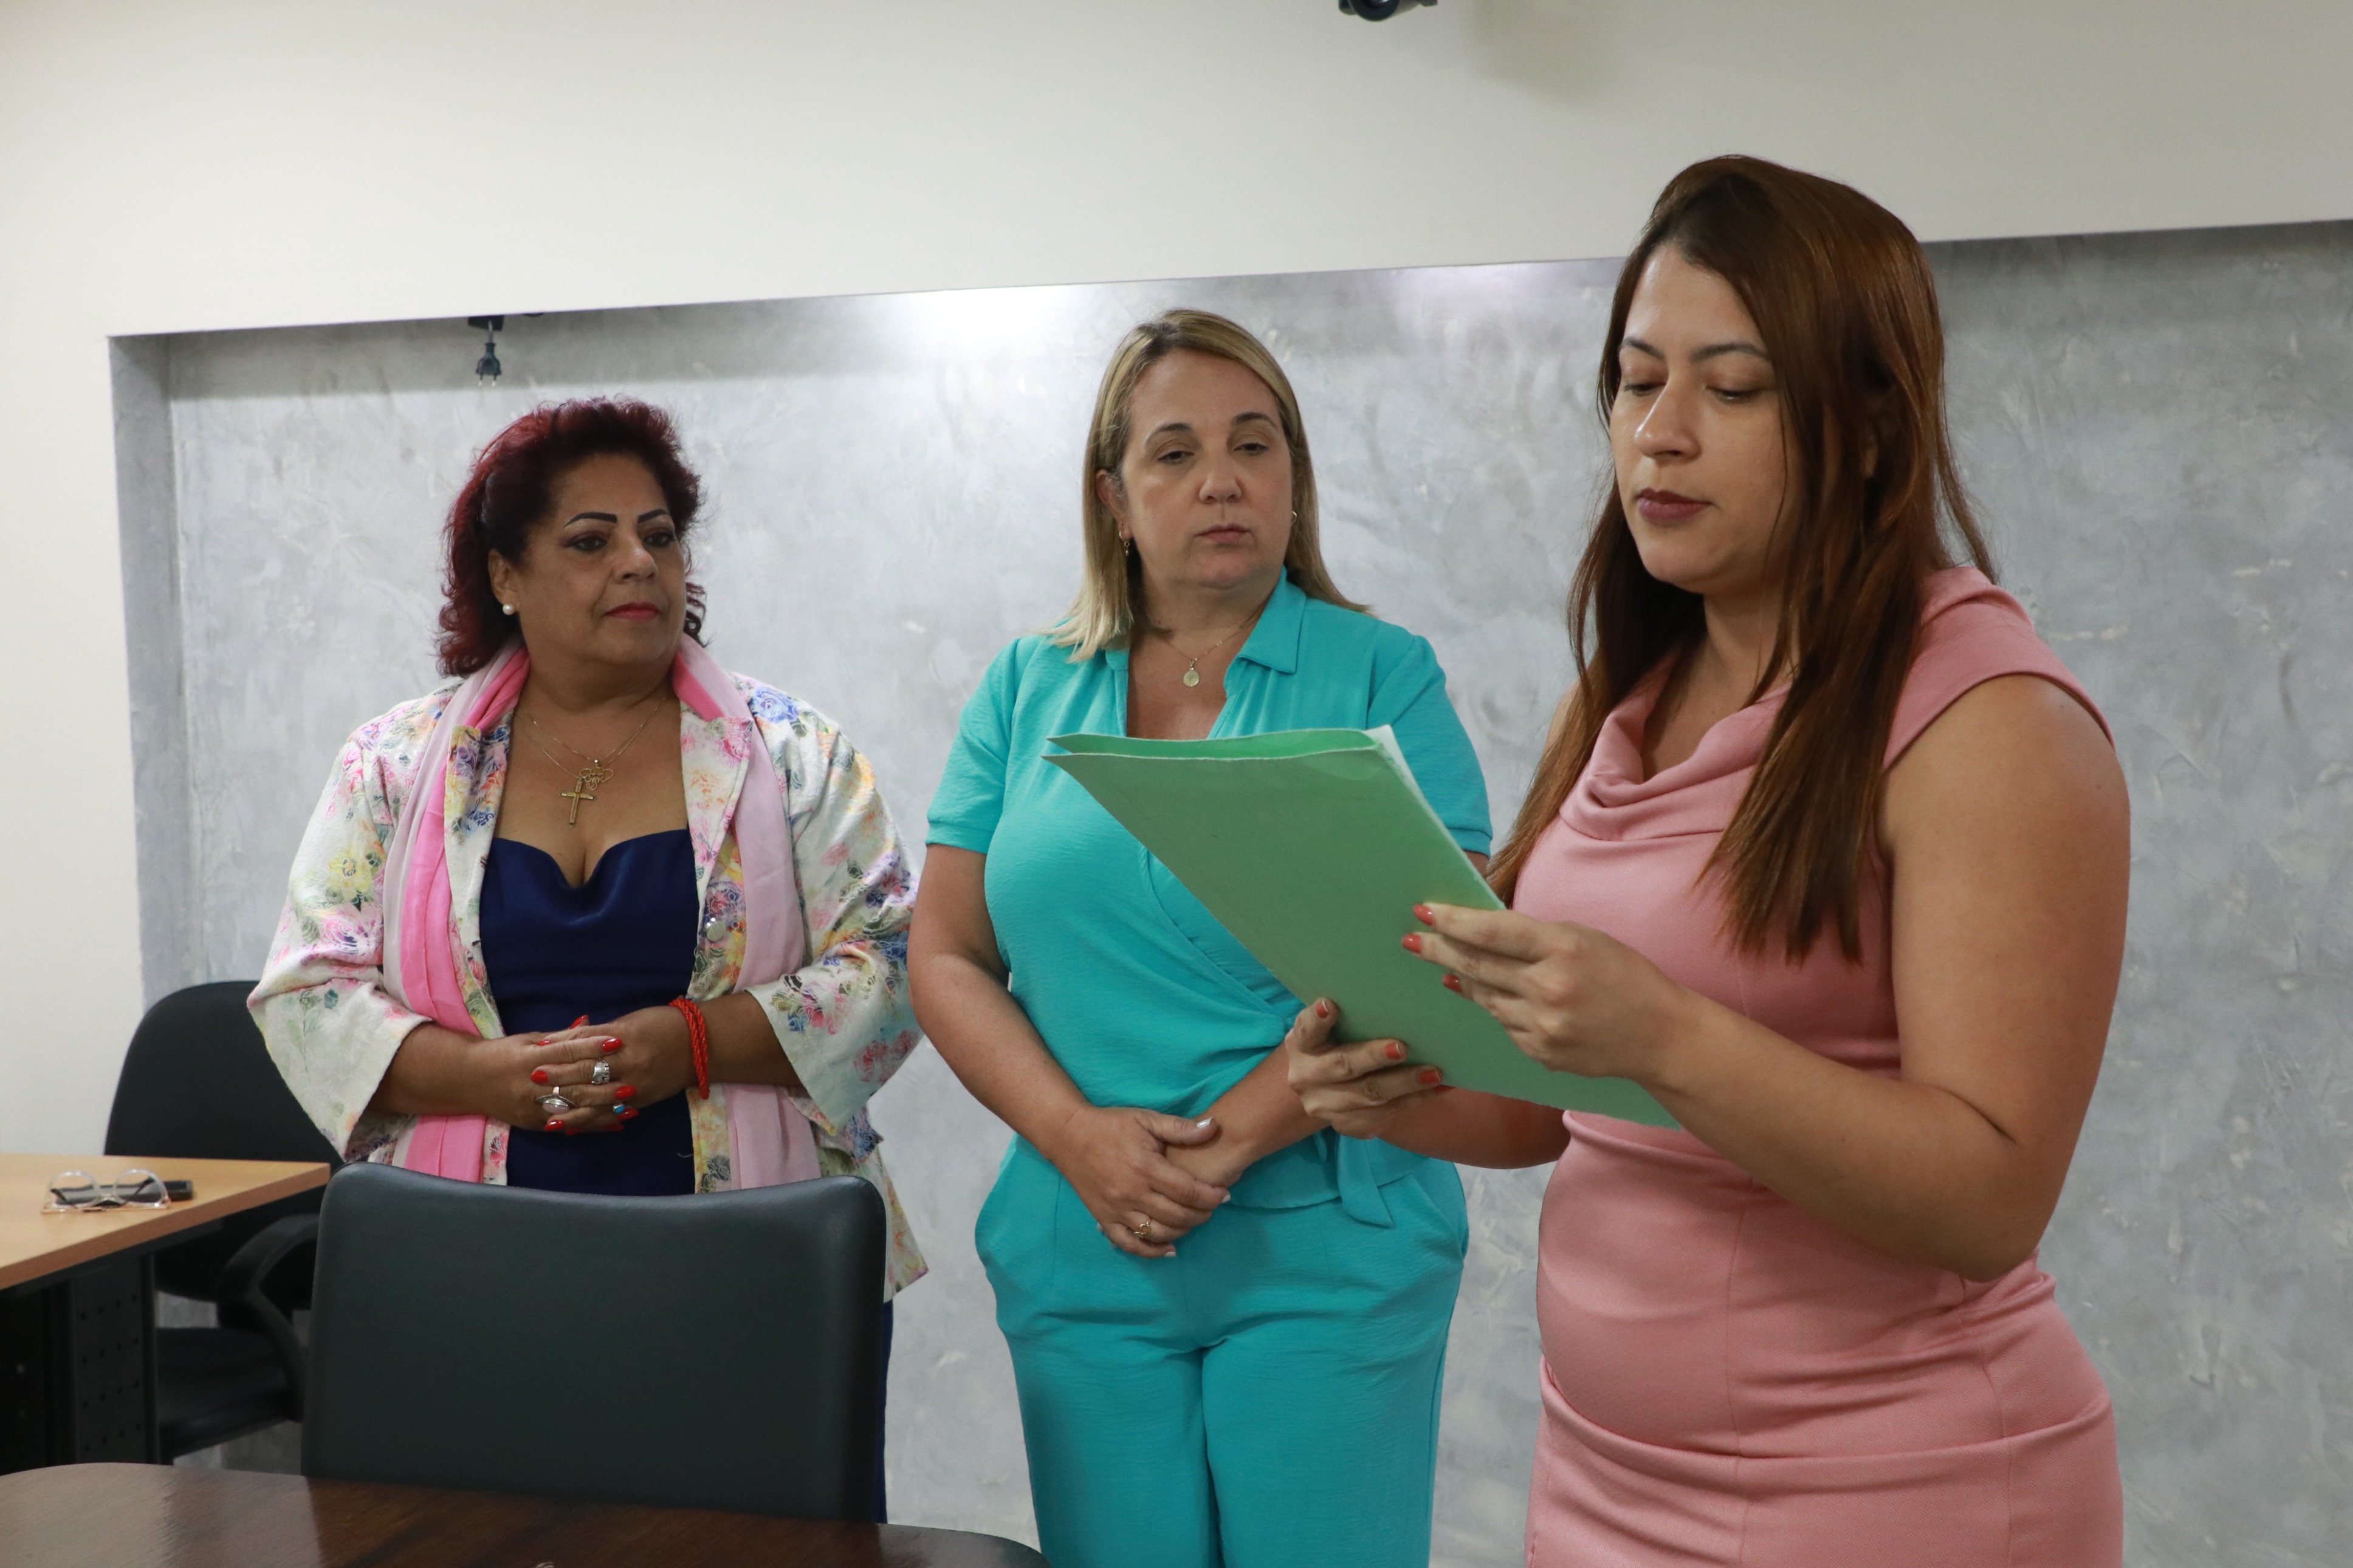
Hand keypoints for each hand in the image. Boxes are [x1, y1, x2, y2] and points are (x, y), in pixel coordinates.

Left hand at [526, 1006, 695, 1135]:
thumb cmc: (663, 1024)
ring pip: (597, 1101)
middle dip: (559, 1078)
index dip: (559, 1051)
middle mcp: (629, 1064)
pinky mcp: (641, 1101)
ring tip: (546, 1115)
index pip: (584, 1046)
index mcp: (624, 1039)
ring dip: (571, 1109)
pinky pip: (611, 1115)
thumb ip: (597, 1033)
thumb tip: (561, 1039)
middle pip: (587, 1074)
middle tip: (533, 1081)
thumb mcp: (628, 1021)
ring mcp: (635, 1086)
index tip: (536, 1054)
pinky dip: (591, 1122)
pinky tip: (573, 1127)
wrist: (701, 1045)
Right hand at [1039, 1105, 1230, 1258]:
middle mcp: (1131, 1193)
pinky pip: (1130, 1244)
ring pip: (1157, 1233)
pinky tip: (1169, 1248)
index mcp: (1145, 1167)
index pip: (1188, 1191)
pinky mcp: (1104, 1219)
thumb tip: (1215, 1127)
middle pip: (1177, 1215)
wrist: (1069, 1135)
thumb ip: (1181, 1128)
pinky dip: (1151, 1251)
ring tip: (1193, 1220)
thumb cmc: (1111, 1125)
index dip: (1212, 1196)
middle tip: (1212, 1206)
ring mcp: (1116, 1210)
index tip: (1224, 1194)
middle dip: (1202, 1214)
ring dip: (1182, 1231)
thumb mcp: (1147, 1119)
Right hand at [1283, 998, 1445, 1138]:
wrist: (1326, 1088)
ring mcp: (1326, 1106)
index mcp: (1301, 1046)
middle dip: (1374, 1057)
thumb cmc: (1337, 1044)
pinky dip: (1415, 1100)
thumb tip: (1389, 993)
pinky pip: (1385, 1115)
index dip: (1317, 1019)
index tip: (1331, 1005)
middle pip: (1343, 1066)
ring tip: (1434, 1073)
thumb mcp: (1331, 1029)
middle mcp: (1307, 1078)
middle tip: (1402, 1048)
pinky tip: (1438, 1088)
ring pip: (1370, 1096)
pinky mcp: (1348, 1125)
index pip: (1307, 1029)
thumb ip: (1350, 1015)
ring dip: (1405, 1084)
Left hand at [1402, 904, 1693, 1082]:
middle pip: (1478, 966)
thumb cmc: (1624, 976)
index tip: (1424, 910)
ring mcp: (1544, 1026)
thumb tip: (1482, 934)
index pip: (1493, 932)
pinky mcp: (1541, 1053)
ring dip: (1464, 980)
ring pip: (1486, 999)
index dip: (1454, 921)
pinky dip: (1499, 1009)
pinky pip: (1506, 1026)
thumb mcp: (1585, 939)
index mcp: (1563, 949)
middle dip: (1439, 951)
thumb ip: (1535, 937)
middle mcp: (1549, 989)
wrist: (1660, 1035)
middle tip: (1412, 940)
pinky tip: (1493, 998)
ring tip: (1447, 967)